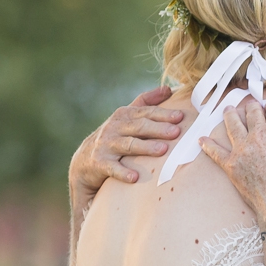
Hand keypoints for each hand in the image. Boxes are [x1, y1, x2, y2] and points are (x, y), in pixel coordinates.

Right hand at [69, 85, 183, 195]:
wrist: (85, 160)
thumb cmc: (115, 136)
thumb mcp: (127, 116)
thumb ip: (146, 102)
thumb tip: (168, 88)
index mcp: (124, 115)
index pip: (146, 112)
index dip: (162, 114)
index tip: (180, 116)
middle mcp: (115, 128)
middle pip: (139, 126)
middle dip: (158, 129)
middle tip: (175, 132)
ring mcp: (106, 145)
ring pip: (128, 145)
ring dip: (145, 147)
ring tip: (162, 150)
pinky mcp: (99, 162)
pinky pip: (112, 167)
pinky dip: (122, 172)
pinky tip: (134, 178)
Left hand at [199, 100, 265, 230]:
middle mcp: (258, 136)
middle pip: (252, 112)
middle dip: (252, 106)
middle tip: (251, 106)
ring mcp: (242, 150)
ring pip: (232, 124)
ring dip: (230, 114)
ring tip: (228, 110)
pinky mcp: (231, 165)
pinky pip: (215, 151)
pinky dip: (207, 145)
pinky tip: (202, 140)